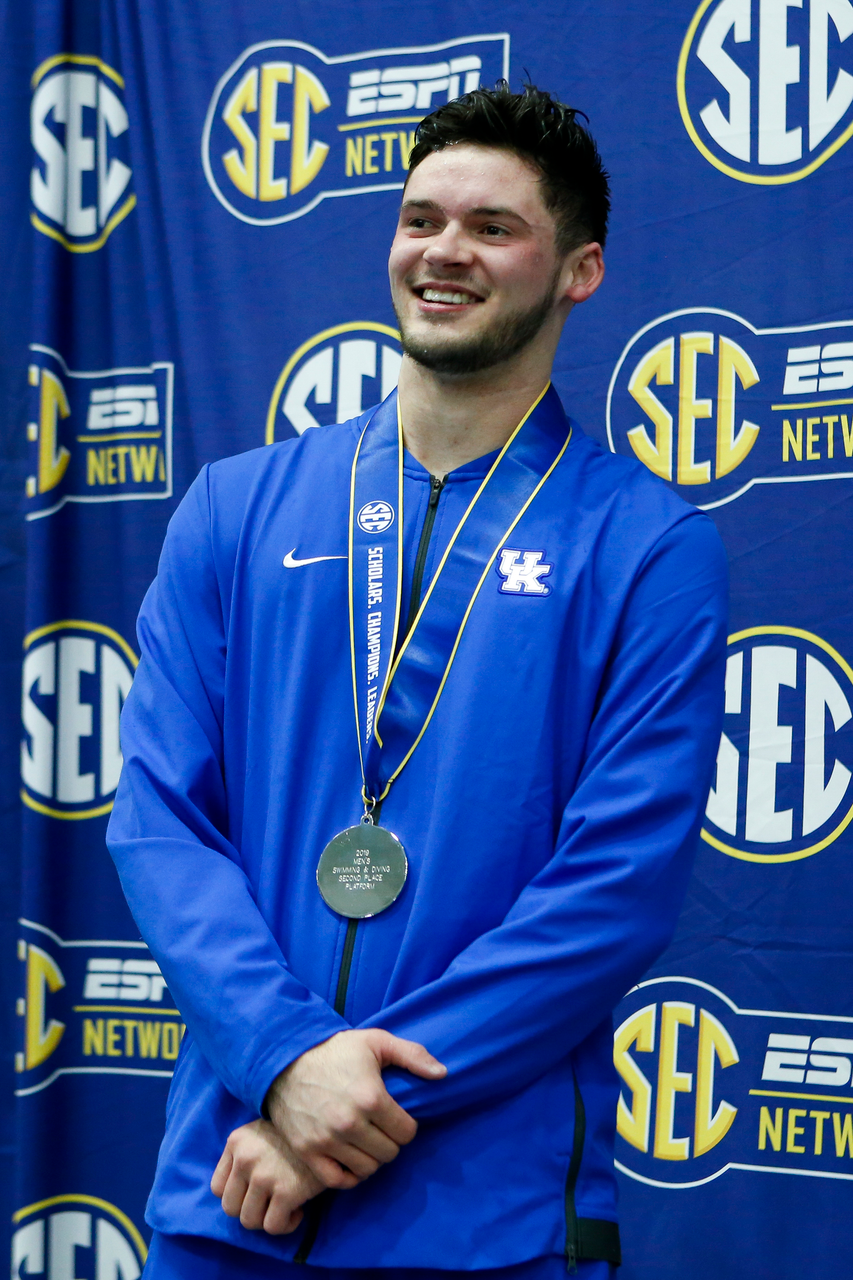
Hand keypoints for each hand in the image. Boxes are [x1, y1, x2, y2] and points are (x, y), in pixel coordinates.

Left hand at [211, 1119, 323, 1234]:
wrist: (329, 1128)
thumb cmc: (294, 1135)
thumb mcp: (261, 1133)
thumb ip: (243, 1154)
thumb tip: (236, 1191)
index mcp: (236, 1141)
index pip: (217, 1188)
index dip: (237, 1195)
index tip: (256, 1192)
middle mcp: (245, 1158)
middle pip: (230, 1208)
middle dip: (251, 1210)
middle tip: (271, 1203)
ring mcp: (263, 1175)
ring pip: (249, 1221)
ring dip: (267, 1219)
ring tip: (285, 1207)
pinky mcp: (286, 1191)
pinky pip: (273, 1226)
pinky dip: (286, 1225)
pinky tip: (298, 1210)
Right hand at [265, 1028, 446, 1189]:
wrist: (284, 1059)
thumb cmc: (335, 1050)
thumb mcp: (376, 1042)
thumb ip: (412, 1055)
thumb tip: (443, 1074)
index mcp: (370, 1098)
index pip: (407, 1133)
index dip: (405, 1125)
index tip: (396, 1116)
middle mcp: (349, 1124)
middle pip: (389, 1153)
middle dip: (390, 1141)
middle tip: (381, 1128)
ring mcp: (326, 1141)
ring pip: (367, 1169)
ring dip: (371, 1157)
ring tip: (366, 1141)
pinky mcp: (307, 1151)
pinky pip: (338, 1180)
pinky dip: (348, 1174)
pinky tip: (350, 1158)